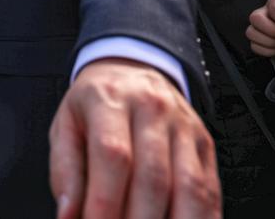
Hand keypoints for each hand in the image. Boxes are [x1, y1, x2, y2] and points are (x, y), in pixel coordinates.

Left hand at [49, 59, 220, 218]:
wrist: (130, 70)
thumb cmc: (95, 104)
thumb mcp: (66, 126)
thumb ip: (65, 173)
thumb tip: (67, 215)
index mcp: (110, 100)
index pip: (113, 155)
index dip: (105, 203)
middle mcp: (152, 109)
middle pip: (153, 176)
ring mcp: (184, 127)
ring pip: (189, 187)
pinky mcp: (205, 145)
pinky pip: (210, 190)